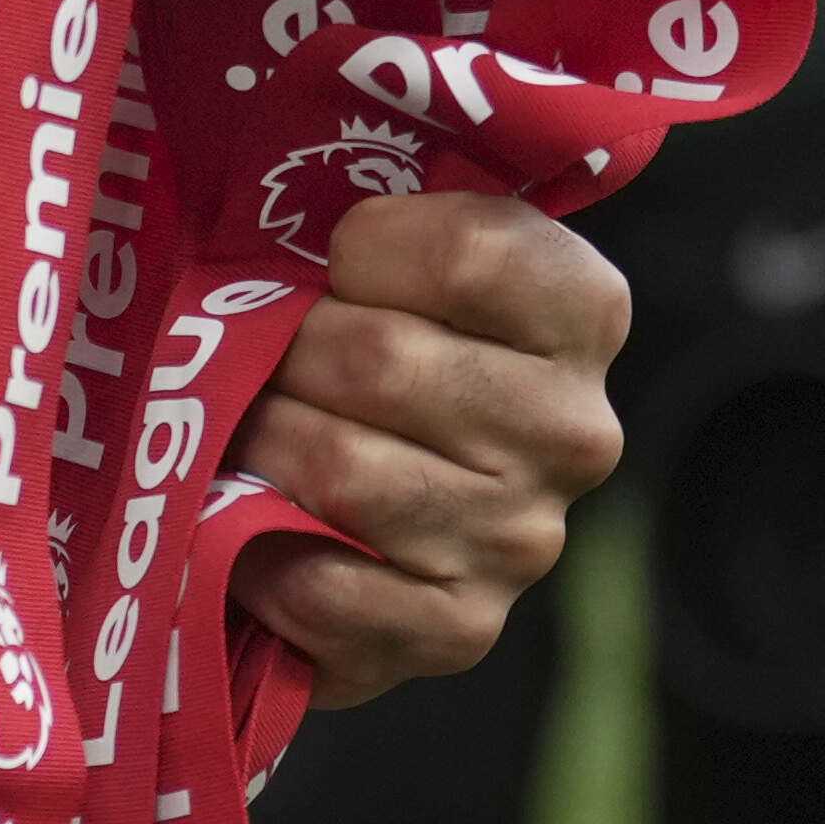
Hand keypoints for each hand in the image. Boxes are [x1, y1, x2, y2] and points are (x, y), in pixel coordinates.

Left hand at [229, 187, 627, 710]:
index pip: (470, 253)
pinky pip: (323, 583)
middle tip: (253, 354)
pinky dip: (257, 546)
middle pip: (381, 359)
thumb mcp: (383, 251)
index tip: (327, 264)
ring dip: (261, 443)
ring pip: (343, 468)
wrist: (362, 510)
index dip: (360, 249)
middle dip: (281, 350)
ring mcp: (522, 540)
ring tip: (244, 427)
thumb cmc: (358, 339)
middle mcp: (573, 431)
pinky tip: (248, 520)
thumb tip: (271, 193)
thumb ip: (361, 207)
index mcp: (580, 311)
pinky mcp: (459, 630)